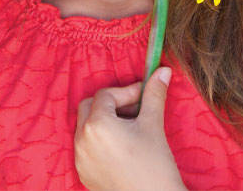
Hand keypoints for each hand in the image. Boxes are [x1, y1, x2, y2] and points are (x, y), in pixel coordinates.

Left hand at [74, 67, 185, 190]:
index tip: (144, 95)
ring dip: (104, 121)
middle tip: (135, 111)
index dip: (127, 92)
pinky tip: (121, 147)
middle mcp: (81, 140)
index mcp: (96, 125)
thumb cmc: (155, 167)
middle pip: (90, 106)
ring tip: (130, 129)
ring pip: (86, 126)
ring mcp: (80, 158)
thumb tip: (162, 70)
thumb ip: (154, 94)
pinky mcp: (83, 173)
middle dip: (111, 104)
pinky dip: (99, 140)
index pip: (106, 94)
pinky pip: (86, 146)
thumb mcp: (153, 125)